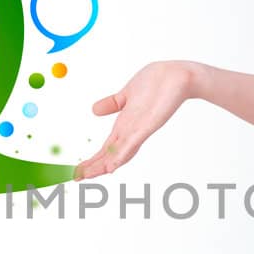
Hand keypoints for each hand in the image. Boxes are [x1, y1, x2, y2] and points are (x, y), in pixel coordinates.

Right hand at [73, 60, 196, 180]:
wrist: (179, 75)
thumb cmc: (156, 83)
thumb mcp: (127, 93)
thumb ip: (112, 103)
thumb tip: (94, 110)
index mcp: (125, 125)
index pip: (105, 148)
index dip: (92, 159)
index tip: (77, 170)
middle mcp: (131, 131)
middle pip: (108, 155)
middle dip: (92, 167)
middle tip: (75, 178)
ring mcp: (139, 130)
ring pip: (118, 154)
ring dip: (102, 166)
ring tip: (88, 177)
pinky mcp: (148, 126)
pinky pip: (132, 143)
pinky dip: (120, 156)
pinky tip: (111, 166)